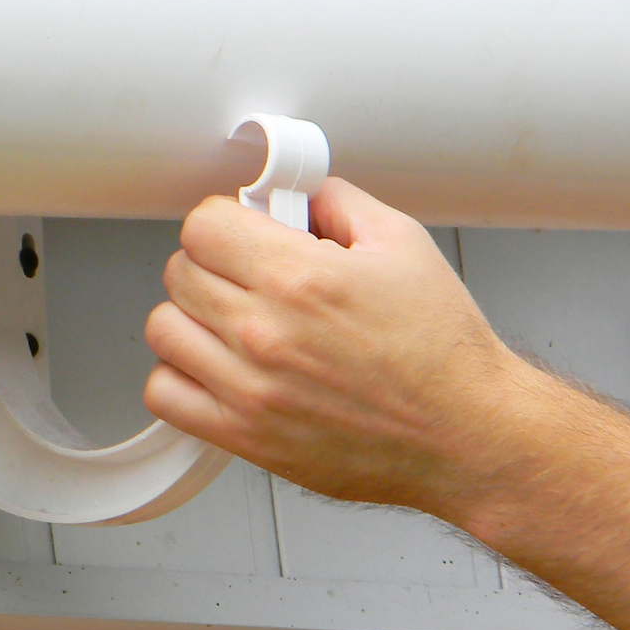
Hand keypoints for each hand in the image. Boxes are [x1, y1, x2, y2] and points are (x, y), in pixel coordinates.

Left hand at [142, 183, 545, 521]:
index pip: (203, 225)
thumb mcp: (402, 244)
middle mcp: (265, 332)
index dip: (224, 222)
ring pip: (164, 329)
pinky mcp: (244, 435)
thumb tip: (297, 194)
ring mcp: (248, 388)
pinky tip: (216, 368)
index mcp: (300, 277)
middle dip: (212, 264)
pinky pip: (164, 394)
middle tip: (246, 275)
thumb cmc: (443, 352)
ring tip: (230, 320)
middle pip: (179, 272)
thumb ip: (338, 204)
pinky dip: (180, 377)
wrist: (466, 434)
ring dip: (191, 318)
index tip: (242, 233)